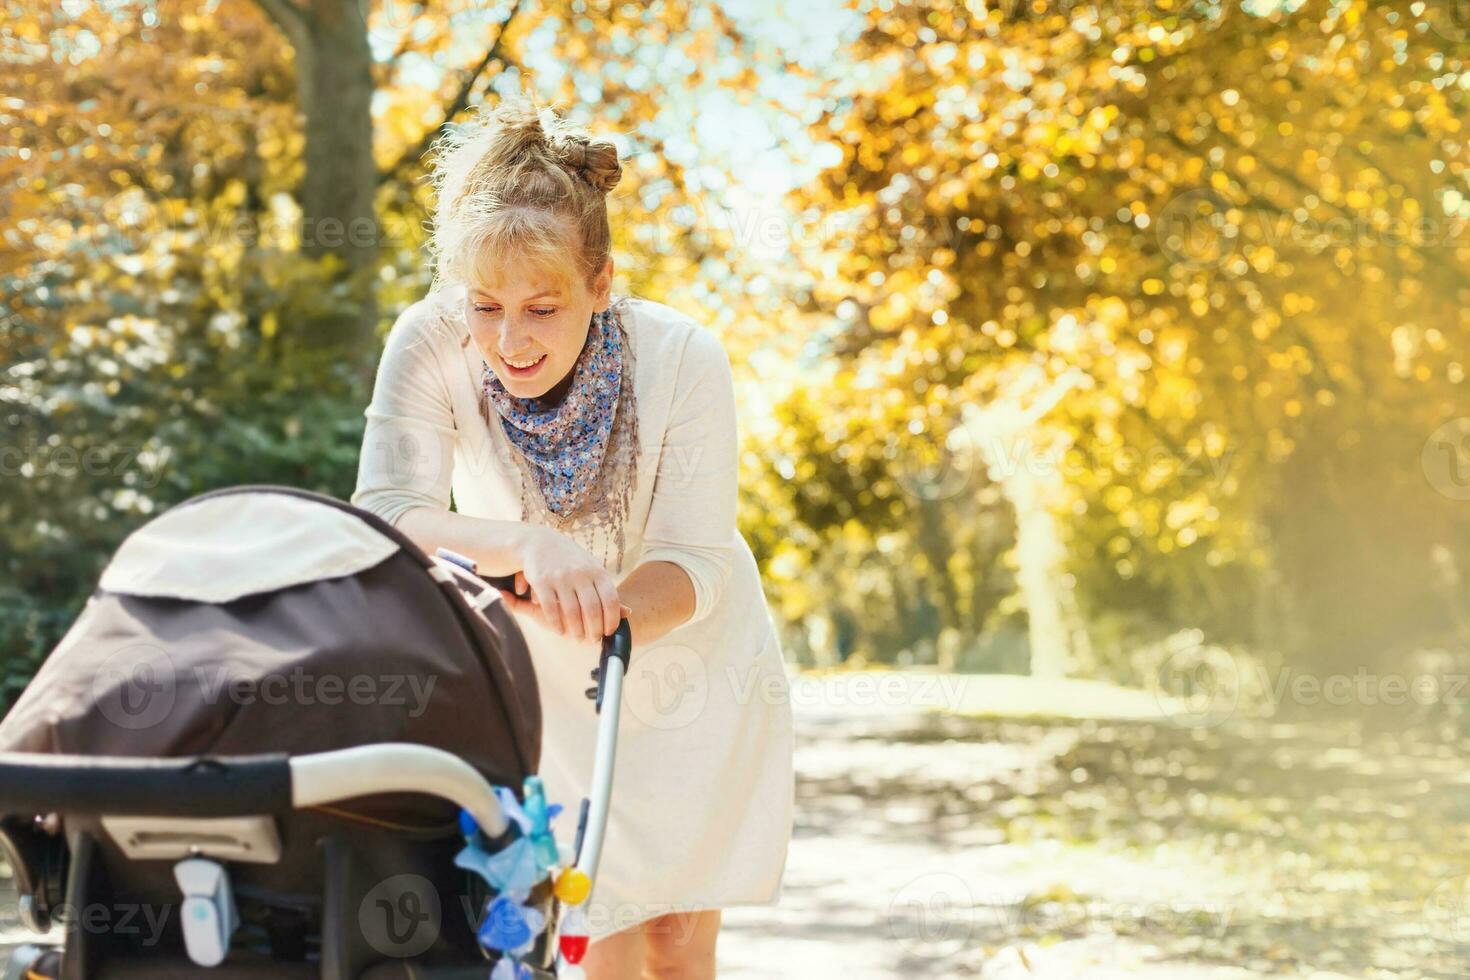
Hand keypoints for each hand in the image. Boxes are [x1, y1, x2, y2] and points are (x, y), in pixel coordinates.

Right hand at [498, 526, 623, 641]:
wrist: (540, 542)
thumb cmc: (572, 562)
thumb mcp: (593, 570)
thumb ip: (607, 591)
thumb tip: (629, 613)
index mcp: (597, 571)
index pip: (611, 600)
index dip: (612, 620)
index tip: (609, 632)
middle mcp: (581, 574)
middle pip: (592, 610)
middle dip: (594, 630)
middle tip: (593, 640)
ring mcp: (561, 577)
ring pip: (571, 612)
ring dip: (576, 630)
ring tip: (578, 638)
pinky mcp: (542, 581)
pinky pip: (551, 609)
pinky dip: (556, 624)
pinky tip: (560, 631)